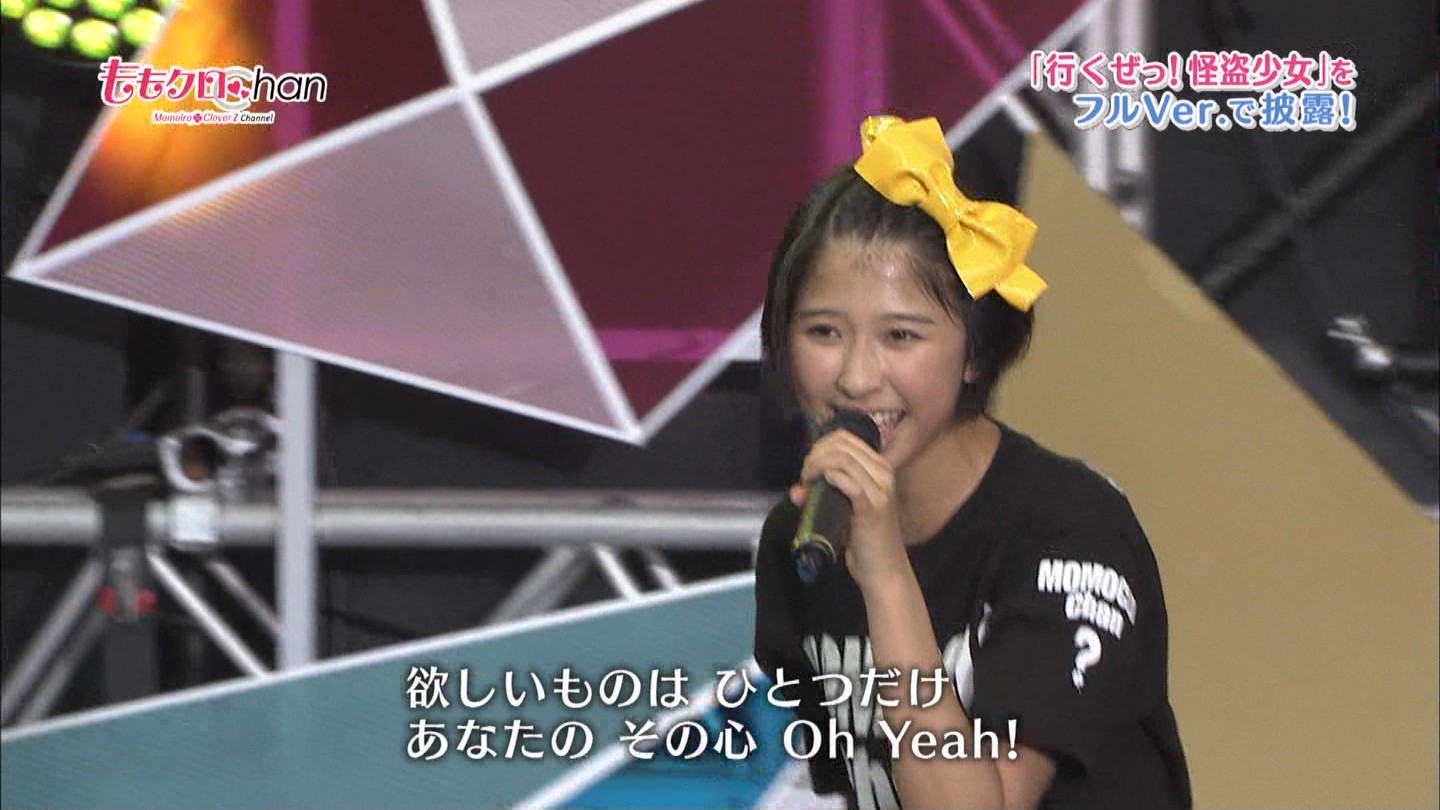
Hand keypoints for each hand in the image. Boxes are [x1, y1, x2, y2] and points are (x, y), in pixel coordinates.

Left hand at [789, 427, 909, 588]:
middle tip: (805, 477)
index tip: (808, 466)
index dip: (819, 446)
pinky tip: (820, 488)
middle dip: (815, 456)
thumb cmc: (864, 539)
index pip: (845, 438)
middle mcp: (884, 473)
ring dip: (817, 466)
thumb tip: (796, 490)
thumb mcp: (842, 509)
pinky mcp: (873, 507)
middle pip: (842, 445)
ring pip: (843, 459)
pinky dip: (830, 479)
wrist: (883, 570)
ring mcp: (881, 489)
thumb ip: (821, 496)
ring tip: (808, 483)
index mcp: (880, 467)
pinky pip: (849, 482)